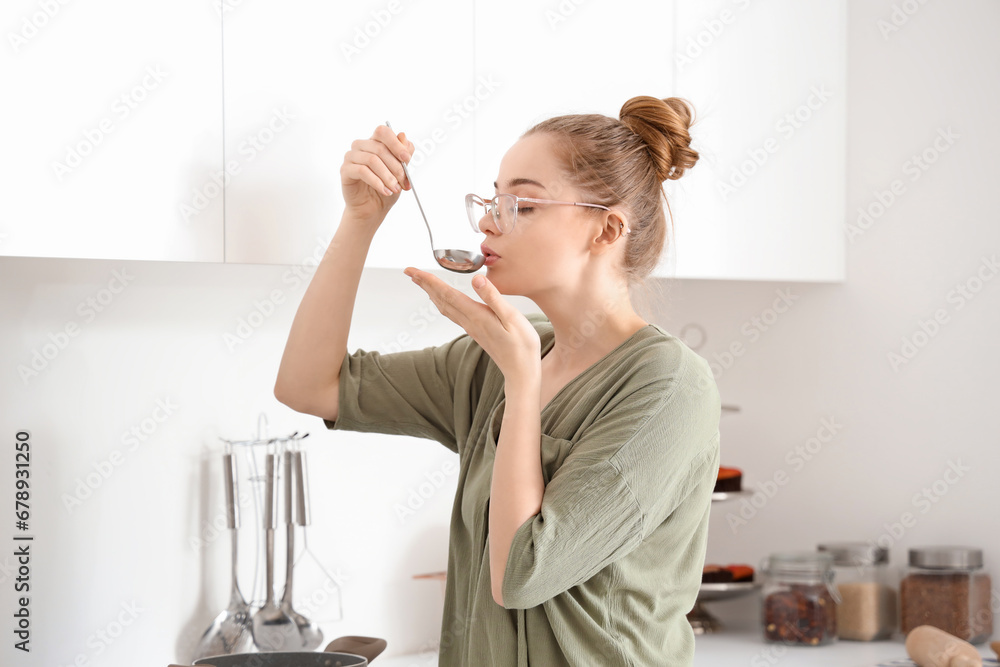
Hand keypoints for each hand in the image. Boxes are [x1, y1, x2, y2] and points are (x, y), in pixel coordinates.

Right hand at [340, 124, 414, 224]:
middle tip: (404, 181)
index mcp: (375, 142)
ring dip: (387, 176)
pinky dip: (377, 182)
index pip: (383, 132)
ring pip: (372, 160)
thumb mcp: (401, 172)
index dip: (396, 143)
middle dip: (396, 167)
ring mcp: (351, 157)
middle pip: (380, 148)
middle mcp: (361, 146)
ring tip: (395, 189)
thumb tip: (403, 136)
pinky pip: (362, 171)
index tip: (407, 158)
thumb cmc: (386, 188)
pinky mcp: (345, 170)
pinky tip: (385, 191)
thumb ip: (403, 155)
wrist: (372, 209)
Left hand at [403, 268, 540, 382]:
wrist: (520, 371)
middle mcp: (469, 321)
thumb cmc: (521, 345)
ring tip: (421, 282)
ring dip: (431, 293)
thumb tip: (475, 279)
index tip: (412, 270)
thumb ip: (493, 297)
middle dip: (424, 283)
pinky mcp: (476, 331)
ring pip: (444, 307)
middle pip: (441, 299)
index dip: (428, 280)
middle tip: (409, 271)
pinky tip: (442, 300)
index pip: (447, 294)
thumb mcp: (512, 317)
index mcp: (476, 315)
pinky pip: (452, 313)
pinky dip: (442, 302)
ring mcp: (471, 328)